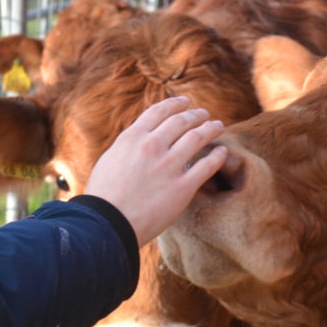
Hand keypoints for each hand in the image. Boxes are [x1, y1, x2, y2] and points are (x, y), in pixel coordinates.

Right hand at [84, 96, 227, 245]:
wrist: (108, 224)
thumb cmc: (104, 196)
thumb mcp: (110, 159)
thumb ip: (129, 146)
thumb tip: (141, 139)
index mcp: (132, 137)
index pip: (159, 111)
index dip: (175, 104)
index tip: (186, 102)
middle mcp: (152, 146)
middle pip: (181, 121)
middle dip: (196, 115)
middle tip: (204, 114)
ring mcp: (169, 166)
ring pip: (198, 137)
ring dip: (211, 128)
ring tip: (218, 126)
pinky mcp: (182, 187)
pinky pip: (207, 166)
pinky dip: (217, 156)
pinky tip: (222, 152)